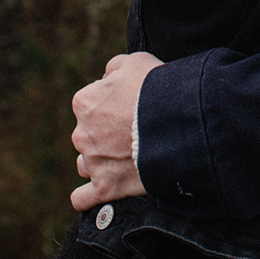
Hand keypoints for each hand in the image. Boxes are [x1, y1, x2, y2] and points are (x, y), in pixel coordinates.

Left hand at [70, 52, 160, 211]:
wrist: (178, 121)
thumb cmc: (158, 88)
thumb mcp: (136, 60)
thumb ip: (114, 68)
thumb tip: (107, 78)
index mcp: (84, 102)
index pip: (92, 102)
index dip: (114, 102)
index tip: (134, 105)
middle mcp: (82, 134)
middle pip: (89, 133)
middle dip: (108, 132)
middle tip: (137, 130)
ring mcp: (93, 162)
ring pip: (86, 163)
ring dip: (101, 160)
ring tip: (128, 157)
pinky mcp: (105, 187)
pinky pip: (82, 198)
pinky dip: (88, 195)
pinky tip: (102, 188)